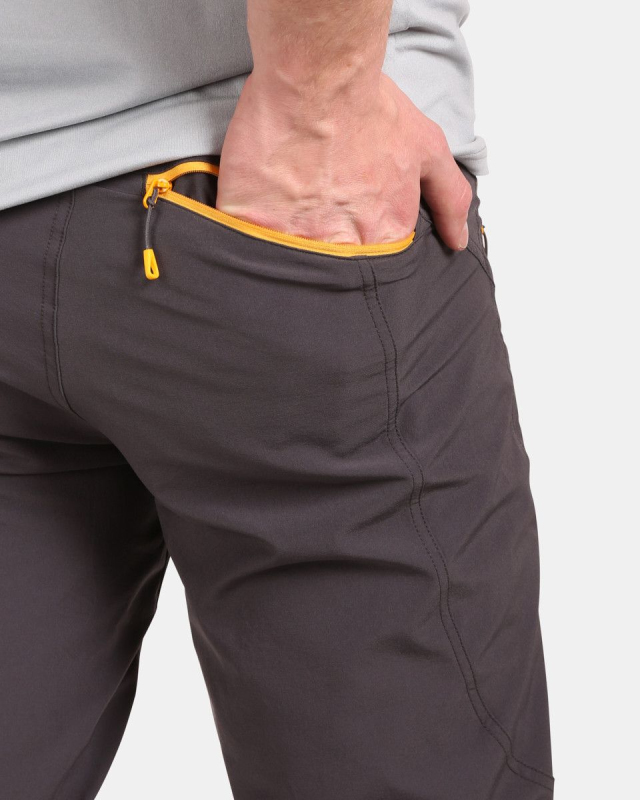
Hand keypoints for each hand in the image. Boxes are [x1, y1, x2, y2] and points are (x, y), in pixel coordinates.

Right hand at [216, 71, 470, 250]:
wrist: (318, 76)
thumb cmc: (368, 106)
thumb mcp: (426, 148)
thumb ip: (449, 199)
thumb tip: (458, 241)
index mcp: (384, 234)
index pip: (376, 272)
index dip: (362, 259)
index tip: (351, 241)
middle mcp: (343, 244)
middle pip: (333, 281)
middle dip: (327, 267)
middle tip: (318, 232)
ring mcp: (296, 239)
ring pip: (292, 274)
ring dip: (289, 263)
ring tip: (288, 230)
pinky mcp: (252, 223)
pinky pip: (248, 248)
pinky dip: (250, 244)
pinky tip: (254, 229)